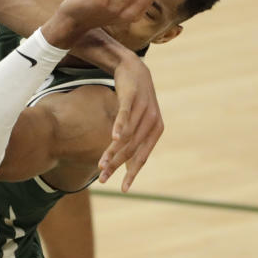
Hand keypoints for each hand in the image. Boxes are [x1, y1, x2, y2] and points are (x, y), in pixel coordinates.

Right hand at [98, 56, 163, 190]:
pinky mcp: (131, 97)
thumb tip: (127, 164)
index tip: (123, 189)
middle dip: (116, 166)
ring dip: (112, 152)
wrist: (134, 68)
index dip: (132, 173)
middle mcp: (153, 120)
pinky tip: (113, 139)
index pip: (142, 156)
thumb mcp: (138, 121)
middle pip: (132, 149)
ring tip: (101, 165)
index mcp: (156, 130)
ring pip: (126, 136)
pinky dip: (119, 127)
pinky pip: (124, 115)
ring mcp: (143, 108)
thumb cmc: (135, 100)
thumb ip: (134, 140)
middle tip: (103, 179)